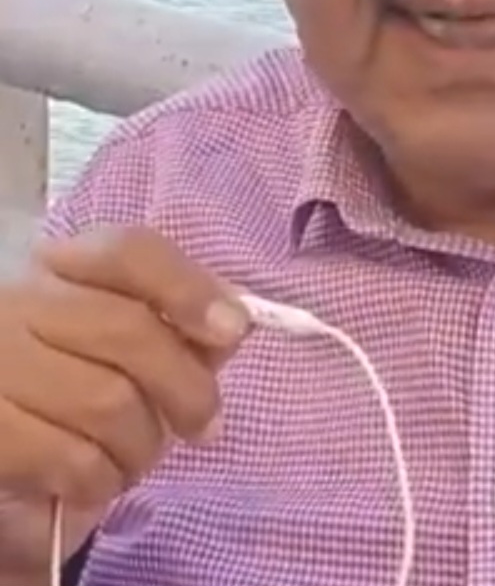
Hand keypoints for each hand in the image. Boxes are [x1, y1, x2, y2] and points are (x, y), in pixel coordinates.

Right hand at [0, 226, 250, 575]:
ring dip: (144, 443)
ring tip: (141, 455)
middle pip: (129, 330)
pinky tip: (99, 478)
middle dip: (186, 388)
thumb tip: (233, 326)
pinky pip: (71, 459)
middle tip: (207, 425)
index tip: (234, 330)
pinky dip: (103, 478)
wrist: (0, 432)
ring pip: (106, 401)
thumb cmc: (63, 376)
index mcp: (58, 265)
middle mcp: (17, 301)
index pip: (129, 252)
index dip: (189, 289)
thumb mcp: (112, 333)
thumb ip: (173, 320)